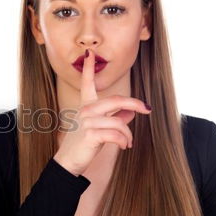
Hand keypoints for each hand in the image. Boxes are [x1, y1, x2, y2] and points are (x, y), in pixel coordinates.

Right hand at [53, 48, 151, 175]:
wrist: (69, 161)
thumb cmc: (84, 144)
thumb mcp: (100, 128)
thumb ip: (115, 117)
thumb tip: (132, 112)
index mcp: (85, 106)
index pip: (87, 84)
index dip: (89, 68)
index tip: (90, 53)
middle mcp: (85, 110)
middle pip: (116, 100)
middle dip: (135, 103)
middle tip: (147, 109)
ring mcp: (87, 122)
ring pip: (119, 121)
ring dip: (128, 134)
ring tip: (128, 143)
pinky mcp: (90, 134)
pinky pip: (116, 134)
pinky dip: (124, 141)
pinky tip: (124, 147)